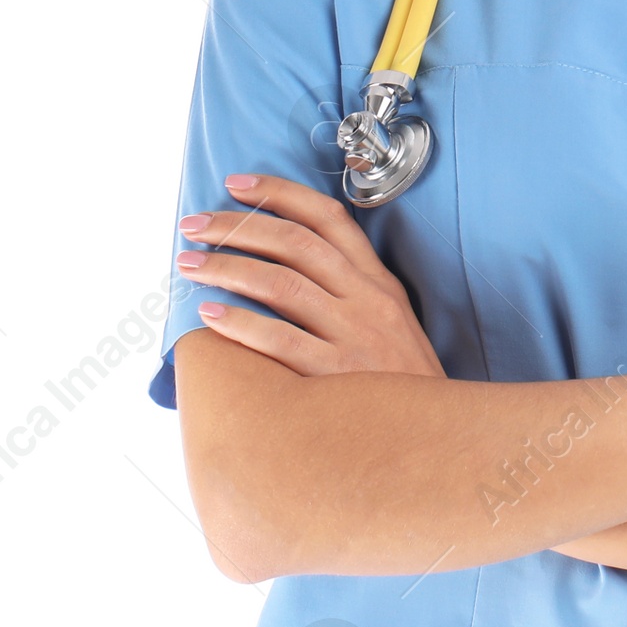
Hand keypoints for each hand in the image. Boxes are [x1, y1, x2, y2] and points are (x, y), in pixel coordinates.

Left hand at [175, 172, 444, 379]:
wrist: (436, 441)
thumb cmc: (402, 386)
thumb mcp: (391, 324)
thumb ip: (350, 292)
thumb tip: (287, 264)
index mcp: (379, 283)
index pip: (327, 218)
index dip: (280, 194)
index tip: (236, 184)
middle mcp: (368, 301)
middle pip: (295, 244)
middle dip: (238, 227)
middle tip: (193, 224)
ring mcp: (354, 338)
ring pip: (281, 285)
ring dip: (228, 269)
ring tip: (189, 265)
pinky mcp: (338, 377)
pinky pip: (281, 342)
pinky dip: (242, 324)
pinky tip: (209, 315)